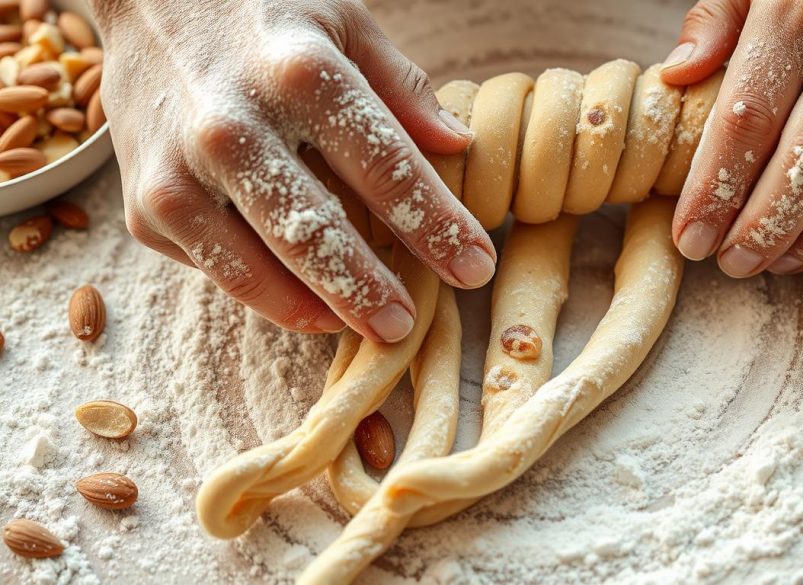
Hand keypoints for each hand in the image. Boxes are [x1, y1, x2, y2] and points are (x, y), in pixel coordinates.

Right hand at [90, 0, 495, 340]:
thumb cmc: (260, 12)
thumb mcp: (341, 21)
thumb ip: (400, 85)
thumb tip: (459, 145)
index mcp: (301, 74)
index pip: (385, 166)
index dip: (438, 224)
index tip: (475, 266)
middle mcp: (234, 126)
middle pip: (318, 230)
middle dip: (373, 288)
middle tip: (410, 323)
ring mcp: (182, 171)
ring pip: (261, 267)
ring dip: (323, 308)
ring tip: (370, 328)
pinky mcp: (148, 206)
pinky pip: (217, 270)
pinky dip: (268, 297)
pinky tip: (310, 307)